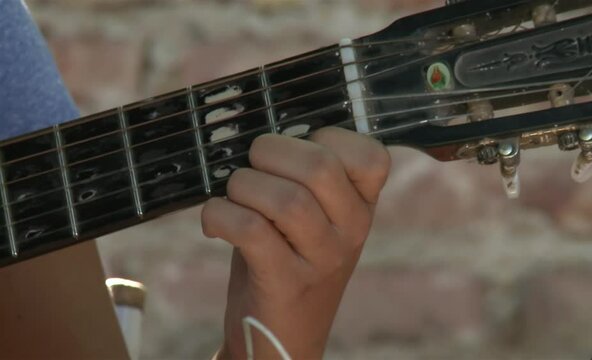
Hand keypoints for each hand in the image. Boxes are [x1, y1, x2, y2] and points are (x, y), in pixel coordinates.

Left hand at [201, 127, 390, 358]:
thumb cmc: (287, 257)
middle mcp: (353, 231)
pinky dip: (221, 215)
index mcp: (363, 206)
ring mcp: (323, 259)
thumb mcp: (311, 217)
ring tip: (232, 197)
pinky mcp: (286, 282)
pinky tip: (214, 222)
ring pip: (284, 199)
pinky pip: (250, 230)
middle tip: (251, 166)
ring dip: (243, 186)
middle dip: (270, 152)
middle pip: (319, 167)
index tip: (295, 149)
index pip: (370, 156)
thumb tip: (258, 131)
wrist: (282, 333)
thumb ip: (301, 177)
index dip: (326, 137)